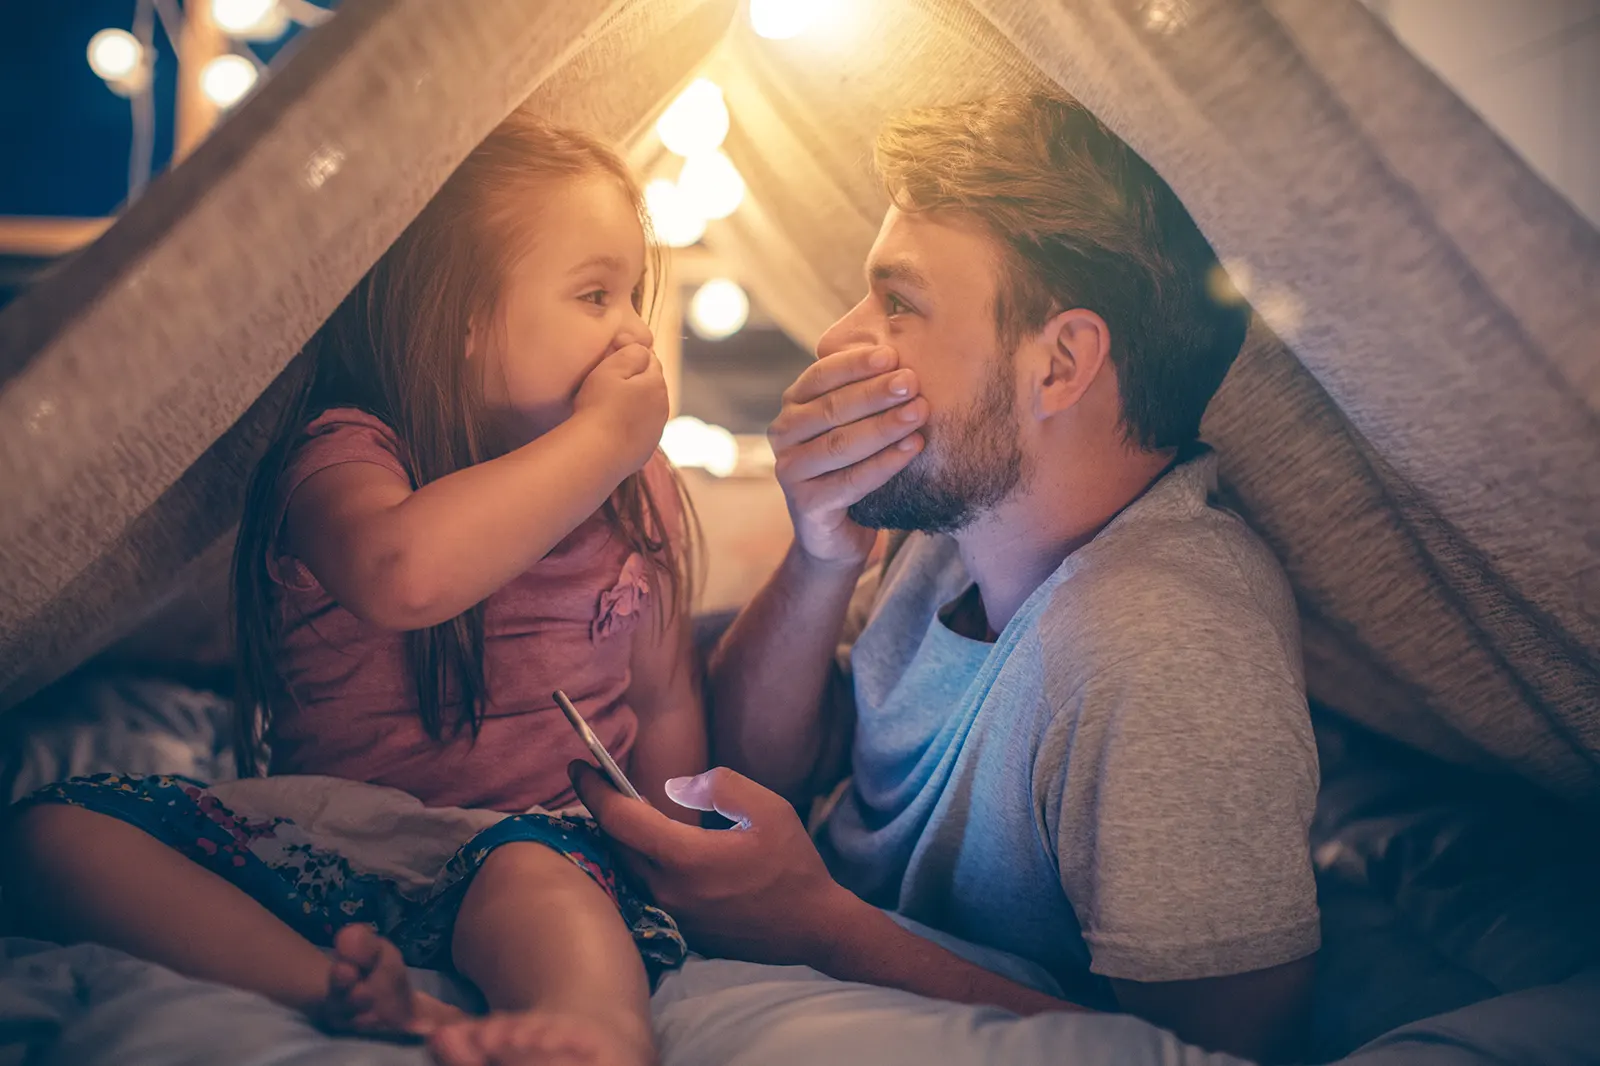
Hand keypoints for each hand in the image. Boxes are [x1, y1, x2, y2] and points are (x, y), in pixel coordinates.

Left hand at [571, 762, 860, 965]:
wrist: (814, 929)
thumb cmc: (794, 866)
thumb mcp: (769, 810)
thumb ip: (720, 786)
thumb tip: (674, 786)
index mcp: (685, 859)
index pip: (620, 820)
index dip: (593, 789)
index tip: (578, 766)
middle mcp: (668, 891)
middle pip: (616, 846)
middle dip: (602, 810)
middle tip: (597, 781)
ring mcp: (673, 915)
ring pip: (629, 869)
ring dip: (620, 839)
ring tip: (621, 809)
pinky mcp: (682, 929)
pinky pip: (647, 888)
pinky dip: (640, 861)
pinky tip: (650, 846)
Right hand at [573, 344, 669, 474]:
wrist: (596, 453)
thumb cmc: (599, 407)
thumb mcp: (611, 369)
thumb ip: (631, 353)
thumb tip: (642, 348)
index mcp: (657, 384)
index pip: (649, 359)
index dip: (630, 356)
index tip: (611, 358)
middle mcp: (663, 407)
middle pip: (650, 385)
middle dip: (634, 380)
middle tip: (607, 382)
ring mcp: (655, 431)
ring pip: (646, 408)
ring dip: (633, 403)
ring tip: (608, 406)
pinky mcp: (645, 450)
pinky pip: (639, 429)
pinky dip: (629, 425)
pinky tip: (612, 427)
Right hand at [767, 345, 927, 565]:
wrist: (838, 534)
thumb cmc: (853, 467)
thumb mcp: (855, 424)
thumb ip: (866, 394)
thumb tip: (907, 354)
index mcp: (794, 406)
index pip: (821, 375)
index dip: (856, 364)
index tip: (893, 354)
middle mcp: (784, 434)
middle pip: (832, 408)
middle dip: (875, 393)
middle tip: (912, 381)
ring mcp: (789, 471)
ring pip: (840, 444)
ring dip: (883, 426)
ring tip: (919, 412)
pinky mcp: (805, 504)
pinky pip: (850, 481)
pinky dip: (885, 463)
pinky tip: (913, 447)